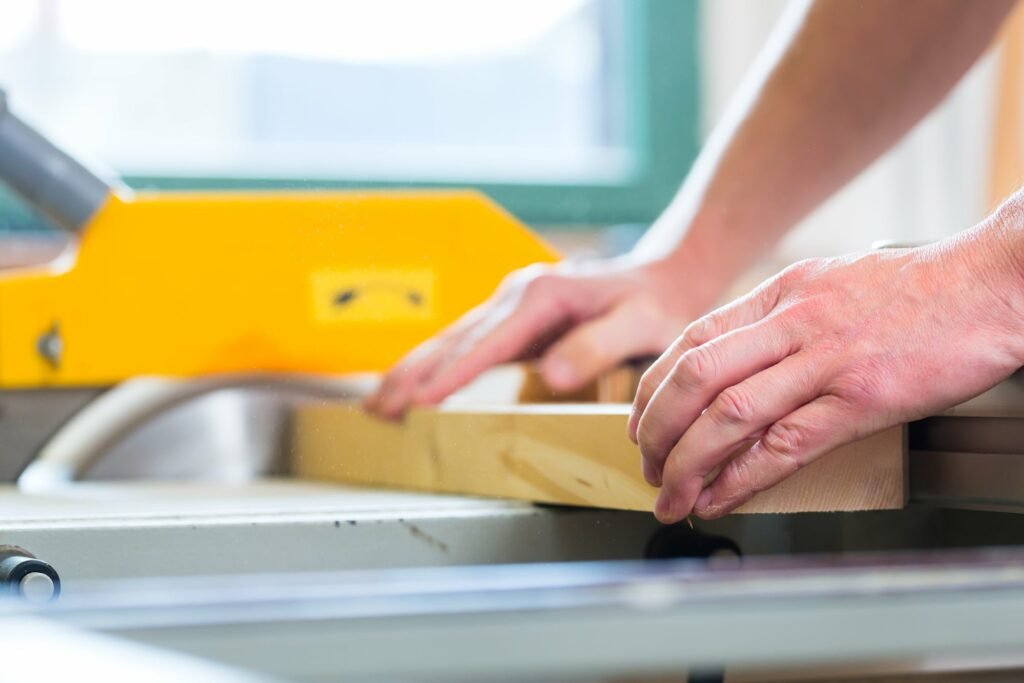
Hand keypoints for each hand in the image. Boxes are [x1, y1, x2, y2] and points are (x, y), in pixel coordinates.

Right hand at [365, 258, 702, 417]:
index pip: (487, 342)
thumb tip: (551, 372)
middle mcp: (518, 294)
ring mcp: (511, 304)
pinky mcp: (512, 318)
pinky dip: (434, 365)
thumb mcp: (640, 324)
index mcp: (543, 296)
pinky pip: (464, 343)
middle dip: (413, 374)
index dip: (452, 374)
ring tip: (378, 403)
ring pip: (450, 339)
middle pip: (454, 338)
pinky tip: (415, 384)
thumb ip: (597, 346)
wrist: (664, 279)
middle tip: (379, 408)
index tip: (419, 400)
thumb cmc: (655, 305)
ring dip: (413, 370)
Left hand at [630, 222, 1023, 522]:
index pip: (691, 341)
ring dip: (688, 463)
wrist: (989, 284)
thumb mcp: (829, 284)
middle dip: (657, 431)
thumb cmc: (917, 289)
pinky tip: (719, 498)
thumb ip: (780, 317)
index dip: (654, 388)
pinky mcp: (862, 398)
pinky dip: (741, 477)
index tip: (642, 421)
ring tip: (671, 495)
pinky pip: (785, 444)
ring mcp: (825, 360)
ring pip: (729, 415)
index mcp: (781, 294)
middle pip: (695, 379)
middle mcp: (792, 323)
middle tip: (647, 465)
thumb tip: (737, 358)